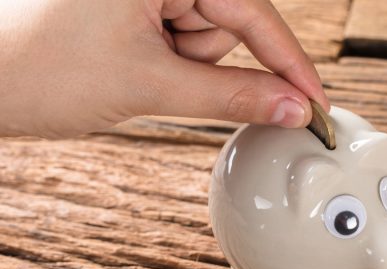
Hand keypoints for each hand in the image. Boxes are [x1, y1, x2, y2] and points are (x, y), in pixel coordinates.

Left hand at [0, 0, 329, 137]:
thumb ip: (233, 96)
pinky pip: (182, 41)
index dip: (289, 61)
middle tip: (159, 73)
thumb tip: (292, 107)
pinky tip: (128, 64)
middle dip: (203, 60)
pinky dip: (168, 64)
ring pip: (206, 37)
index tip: (316, 101)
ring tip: (131, 67)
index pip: (252, 10)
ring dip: (182, 65)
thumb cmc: (38, 70)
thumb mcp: (150, 86)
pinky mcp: (133, 7)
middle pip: (229, 23)